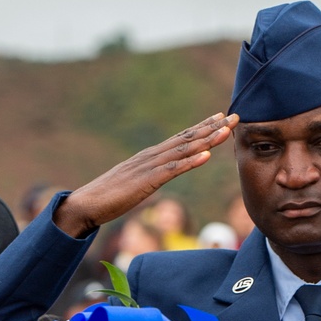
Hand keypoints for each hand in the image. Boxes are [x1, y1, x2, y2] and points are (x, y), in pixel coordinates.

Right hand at [53, 113, 238, 236]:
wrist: (85, 204)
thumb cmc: (109, 197)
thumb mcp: (135, 184)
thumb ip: (149, 178)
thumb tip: (159, 178)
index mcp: (150, 157)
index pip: (181, 138)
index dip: (202, 127)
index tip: (220, 117)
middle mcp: (152, 156)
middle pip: (187, 138)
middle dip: (212, 127)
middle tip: (235, 116)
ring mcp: (149, 167)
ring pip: (184, 150)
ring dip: (207, 139)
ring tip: (226, 130)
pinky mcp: (147, 181)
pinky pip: (173, 170)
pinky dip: (192, 162)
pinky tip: (207, 156)